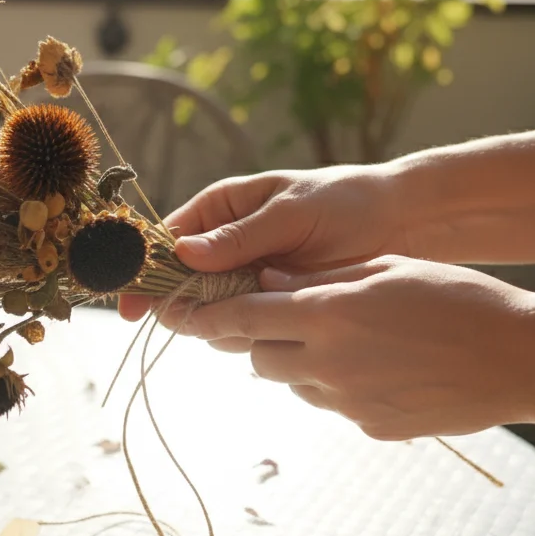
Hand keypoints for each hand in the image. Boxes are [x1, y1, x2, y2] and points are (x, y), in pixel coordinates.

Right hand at [119, 164, 408, 324]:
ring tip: (249, 316)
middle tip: (193, 319)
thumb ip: (240, 236)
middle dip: (180, 304)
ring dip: (216, 322)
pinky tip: (270, 325)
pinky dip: (246, 333)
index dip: (145, 270)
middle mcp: (224, 247)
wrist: (401, 224)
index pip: (167, 241)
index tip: (133, 300)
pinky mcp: (270, 305)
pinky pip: (241, 327)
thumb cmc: (344, 202)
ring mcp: (245, 279)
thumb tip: (184, 254)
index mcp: (219, 210)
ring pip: (207, 312)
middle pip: (179, 284)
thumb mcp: (291, 212)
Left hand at [162, 255, 534, 439]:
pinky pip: (333, 403)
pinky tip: (382, 366)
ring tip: (353, 339)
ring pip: (294, 382)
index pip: (240, 318)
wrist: (521, 357)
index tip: (173, 315)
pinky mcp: (370, 426)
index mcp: (327, 312)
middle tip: (285, 318)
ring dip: (301, 361)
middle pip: (259, 356)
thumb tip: (267, 276)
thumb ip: (316, 276)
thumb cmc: (456, 296)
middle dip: (261, 338)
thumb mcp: (382, 267)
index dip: (201, 318)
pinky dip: (339, 384)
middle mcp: (327, 360)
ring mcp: (348, 400)